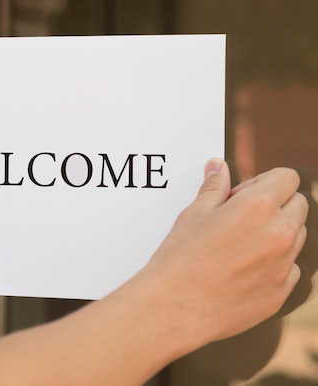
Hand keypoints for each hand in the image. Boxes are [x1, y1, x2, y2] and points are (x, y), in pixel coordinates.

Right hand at [139, 159, 306, 345]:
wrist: (175, 307)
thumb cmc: (180, 259)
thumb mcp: (193, 214)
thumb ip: (214, 187)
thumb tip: (219, 167)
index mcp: (258, 207)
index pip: (287, 178)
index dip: (264, 181)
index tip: (243, 194)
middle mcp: (280, 234)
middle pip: (299, 205)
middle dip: (275, 205)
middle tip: (239, 217)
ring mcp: (284, 266)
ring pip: (297, 237)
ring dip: (277, 233)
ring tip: (239, 245)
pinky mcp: (281, 292)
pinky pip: (290, 269)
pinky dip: (274, 264)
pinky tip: (242, 269)